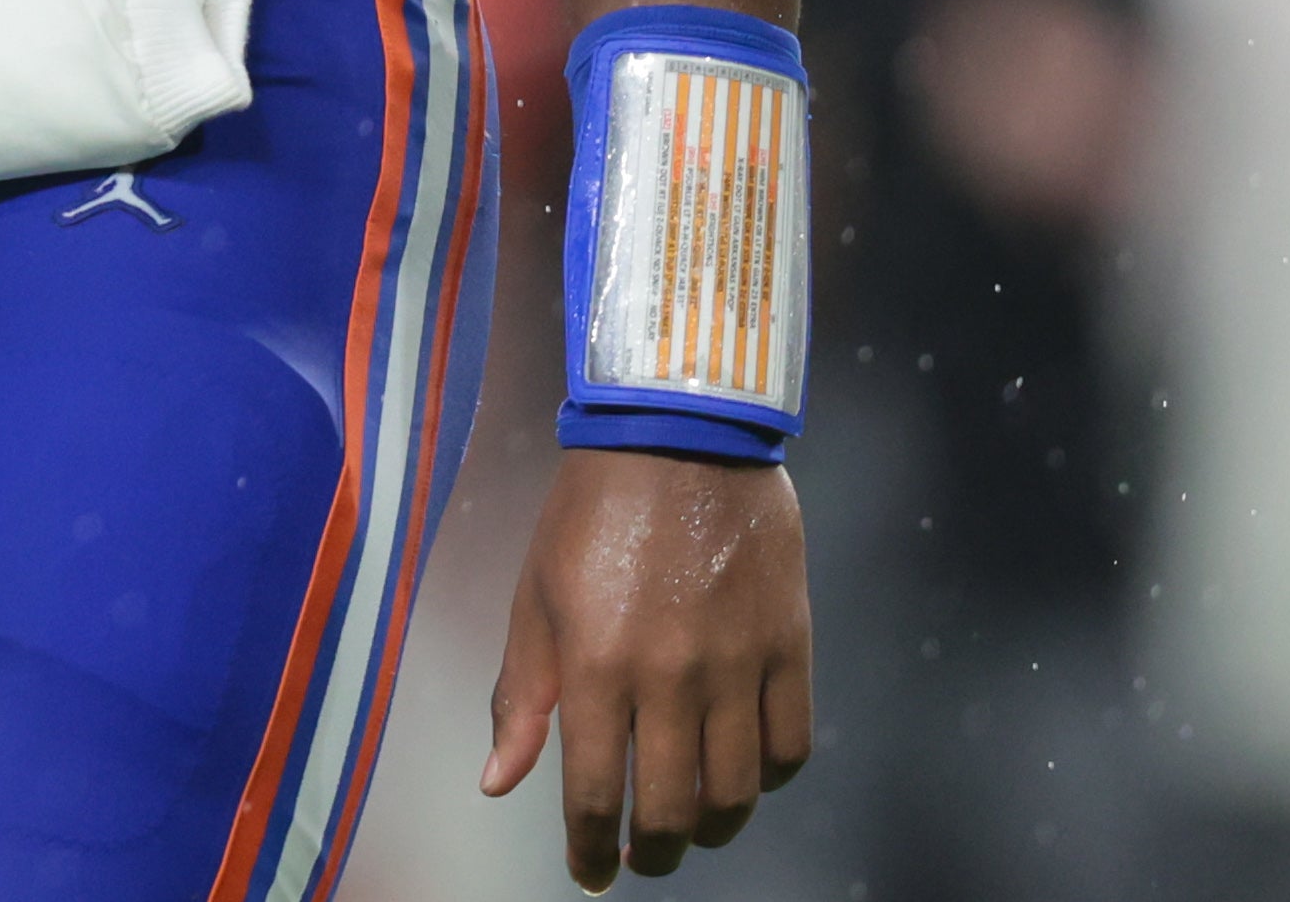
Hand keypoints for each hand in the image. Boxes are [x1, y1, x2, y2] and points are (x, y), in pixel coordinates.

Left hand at [481, 447, 810, 886]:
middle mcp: (669, 677)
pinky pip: (790, 747)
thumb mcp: (534, 596)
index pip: (592, 793)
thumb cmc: (590, 512)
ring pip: (736, 793)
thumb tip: (498, 782)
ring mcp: (737, 665)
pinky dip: (768, 780)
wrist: (679, 431)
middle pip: (672, 810)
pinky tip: (742, 772)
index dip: (589, 849)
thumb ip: (521, 695)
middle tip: (641, 855)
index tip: (589, 872)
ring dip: (711, 828)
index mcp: (594, 664)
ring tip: (690, 824)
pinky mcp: (790, 646)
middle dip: (651, 853)